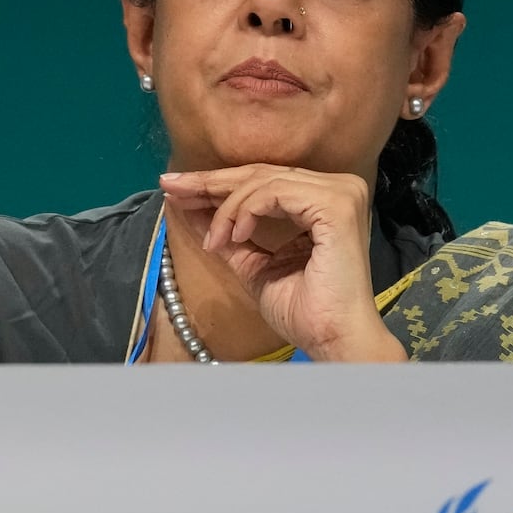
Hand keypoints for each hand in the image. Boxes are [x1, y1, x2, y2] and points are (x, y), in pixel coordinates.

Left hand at [158, 166, 406, 361]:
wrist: (332, 338)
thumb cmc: (304, 312)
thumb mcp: (255, 266)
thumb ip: (230, 236)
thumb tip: (192, 210)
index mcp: (322, 202)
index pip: (263, 182)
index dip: (218, 186)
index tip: (177, 191)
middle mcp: (337, 189)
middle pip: (261, 174)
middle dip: (210, 183)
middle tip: (171, 186)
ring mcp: (340, 193)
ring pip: (263, 181)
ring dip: (226, 209)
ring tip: (213, 239)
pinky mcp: (335, 205)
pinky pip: (274, 193)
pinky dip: (246, 211)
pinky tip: (234, 235)